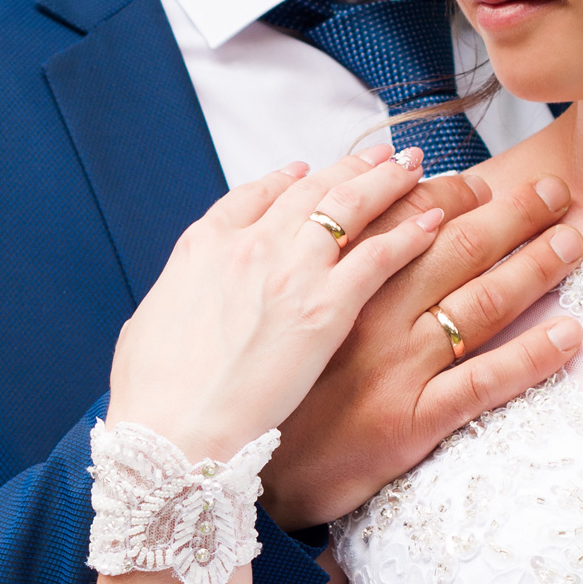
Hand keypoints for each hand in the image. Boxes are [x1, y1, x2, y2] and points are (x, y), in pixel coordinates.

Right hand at [105, 147, 443, 463]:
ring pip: (351, 206)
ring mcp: (292, 271)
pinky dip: (410, 234)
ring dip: (387, 181)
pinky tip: (432, 222)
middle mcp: (252, 244)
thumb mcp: (150, 320)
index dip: (288, 179)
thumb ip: (180, 292)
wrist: (174, 429)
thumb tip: (188, 294)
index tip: (307, 171)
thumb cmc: (154, 393)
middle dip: (350, 166)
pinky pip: (380, 256)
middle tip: (380, 154)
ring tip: (412, 166)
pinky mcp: (328, 308)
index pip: (256, 194)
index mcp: (205, 245)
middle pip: (312, 189)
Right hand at [262, 172, 582, 528]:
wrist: (247, 472)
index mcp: (339, 285)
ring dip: (534, 266)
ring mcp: (397, 368)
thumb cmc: (273, 393)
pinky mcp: (412, 420)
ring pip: (480, 303)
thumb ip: (321, 274)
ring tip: (572, 243)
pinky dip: (531, 356)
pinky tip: (569, 334)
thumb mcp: (283, 319)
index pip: (407, 220)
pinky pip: (483, 382)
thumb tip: (361, 230)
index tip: (486, 183)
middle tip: (554, 193)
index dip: (454, 195)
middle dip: (513, 214)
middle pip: (458, 249)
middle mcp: (374, 318)